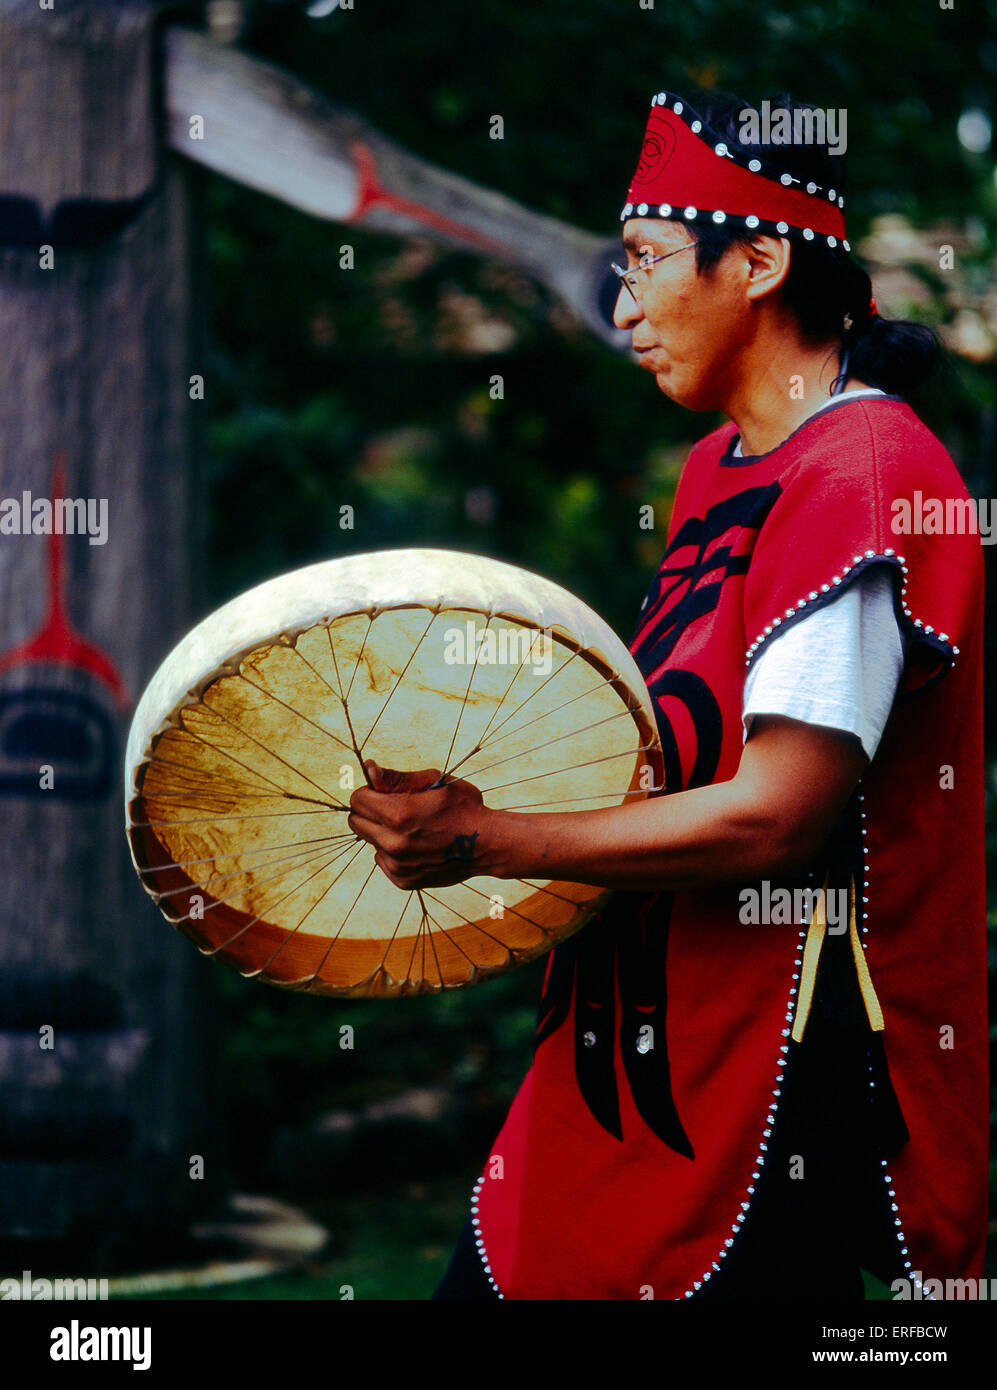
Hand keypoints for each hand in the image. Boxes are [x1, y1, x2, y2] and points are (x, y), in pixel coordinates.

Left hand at [347, 759, 490, 890]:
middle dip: (370, 811)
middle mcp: (393, 842)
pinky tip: (417, 845)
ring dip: (383, 832)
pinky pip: (382, 860)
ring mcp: (397, 865)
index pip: (357, 800)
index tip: (384, 792)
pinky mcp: (402, 880)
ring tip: (412, 829)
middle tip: (395, 808)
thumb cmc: (463, 807)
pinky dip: (393, 852)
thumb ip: (397, 777)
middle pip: (356, 822)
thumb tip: (368, 768)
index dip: (370, 792)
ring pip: (370, 841)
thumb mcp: (435, 781)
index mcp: (399, 814)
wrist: (488, 845)